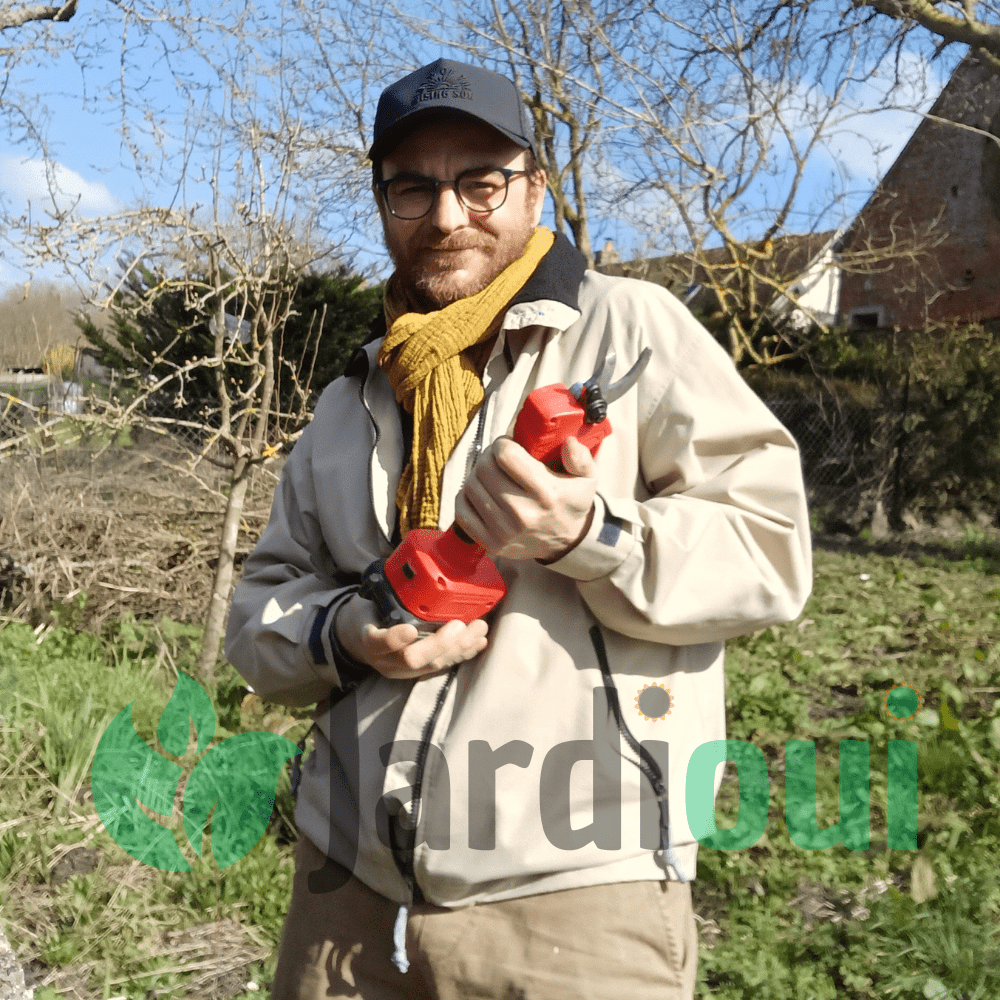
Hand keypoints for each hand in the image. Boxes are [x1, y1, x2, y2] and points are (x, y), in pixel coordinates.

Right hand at [336, 592, 488, 679]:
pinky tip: (478, 643)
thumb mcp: (364, 604)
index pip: (379, 643)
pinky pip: (443, 665)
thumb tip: (405, 574)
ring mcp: (403, 670)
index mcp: (369, 640)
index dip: (395, 639)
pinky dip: (463, 653)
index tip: (409, 630)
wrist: (358, 640)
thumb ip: (382, 597)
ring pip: (433, 664)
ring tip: (479, 629)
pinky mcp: (419, 671)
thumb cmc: (366, 616)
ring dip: (460, 647)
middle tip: (459, 625)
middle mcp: (386, 660)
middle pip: (413, 659)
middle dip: (441, 643)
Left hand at [454, 435, 596, 561]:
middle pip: (484, 469)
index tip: (508, 445)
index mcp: (546, 493)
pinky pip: (462, 511)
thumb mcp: (587, 479)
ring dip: (476, 475)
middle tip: (496, 458)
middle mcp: (523, 513)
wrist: (567, 543)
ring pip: (470, 486)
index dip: (502, 443)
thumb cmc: (570, 504)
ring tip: (489, 474)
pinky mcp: (491, 543)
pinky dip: (466, 497)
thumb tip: (568, 443)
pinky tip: (480, 493)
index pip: (506, 455)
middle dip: (487, 456)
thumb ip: (581, 458)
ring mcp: (504, 531)